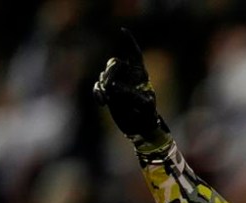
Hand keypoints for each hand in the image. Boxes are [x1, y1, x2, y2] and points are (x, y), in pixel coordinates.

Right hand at [93, 29, 168, 148]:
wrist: (140, 128)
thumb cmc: (148, 116)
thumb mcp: (145, 106)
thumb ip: (132, 95)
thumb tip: (114, 88)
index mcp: (140, 75)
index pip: (134, 54)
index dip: (129, 42)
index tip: (123, 31)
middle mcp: (128, 76)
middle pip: (114, 63)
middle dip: (111, 73)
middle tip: (111, 88)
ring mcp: (118, 83)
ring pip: (104, 74)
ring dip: (104, 85)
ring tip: (108, 100)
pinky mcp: (109, 92)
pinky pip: (98, 86)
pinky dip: (97, 92)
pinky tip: (102, 103)